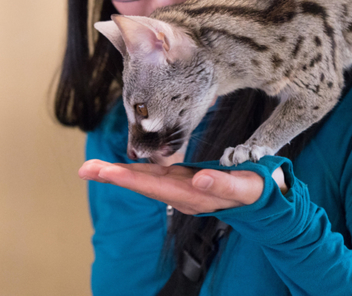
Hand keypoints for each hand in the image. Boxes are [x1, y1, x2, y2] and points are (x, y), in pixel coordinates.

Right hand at [79, 159, 286, 214]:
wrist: (262, 196)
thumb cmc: (220, 182)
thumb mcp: (190, 176)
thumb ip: (165, 171)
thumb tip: (134, 156)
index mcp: (173, 184)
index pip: (140, 178)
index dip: (114, 174)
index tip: (89, 169)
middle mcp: (185, 194)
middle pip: (150, 185)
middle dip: (121, 179)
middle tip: (92, 171)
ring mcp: (208, 196)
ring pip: (180, 190)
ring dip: (152, 184)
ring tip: (123, 174)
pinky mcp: (237, 192)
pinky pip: (226, 188)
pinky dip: (212, 186)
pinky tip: (199, 181)